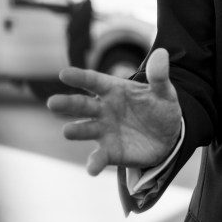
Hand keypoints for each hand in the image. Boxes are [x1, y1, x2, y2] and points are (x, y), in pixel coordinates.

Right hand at [47, 48, 182, 175]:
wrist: (169, 136)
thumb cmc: (160, 108)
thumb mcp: (164, 91)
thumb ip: (159, 76)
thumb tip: (161, 53)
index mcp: (114, 89)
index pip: (93, 81)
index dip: (79, 77)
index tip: (64, 73)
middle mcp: (104, 109)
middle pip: (82, 105)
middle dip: (67, 104)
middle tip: (52, 103)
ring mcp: (105, 131)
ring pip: (85, 129)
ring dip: (76, 130)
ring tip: (67, 131)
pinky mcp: (110, 152)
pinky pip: (100, 157)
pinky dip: (94, 163)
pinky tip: (92, 168)